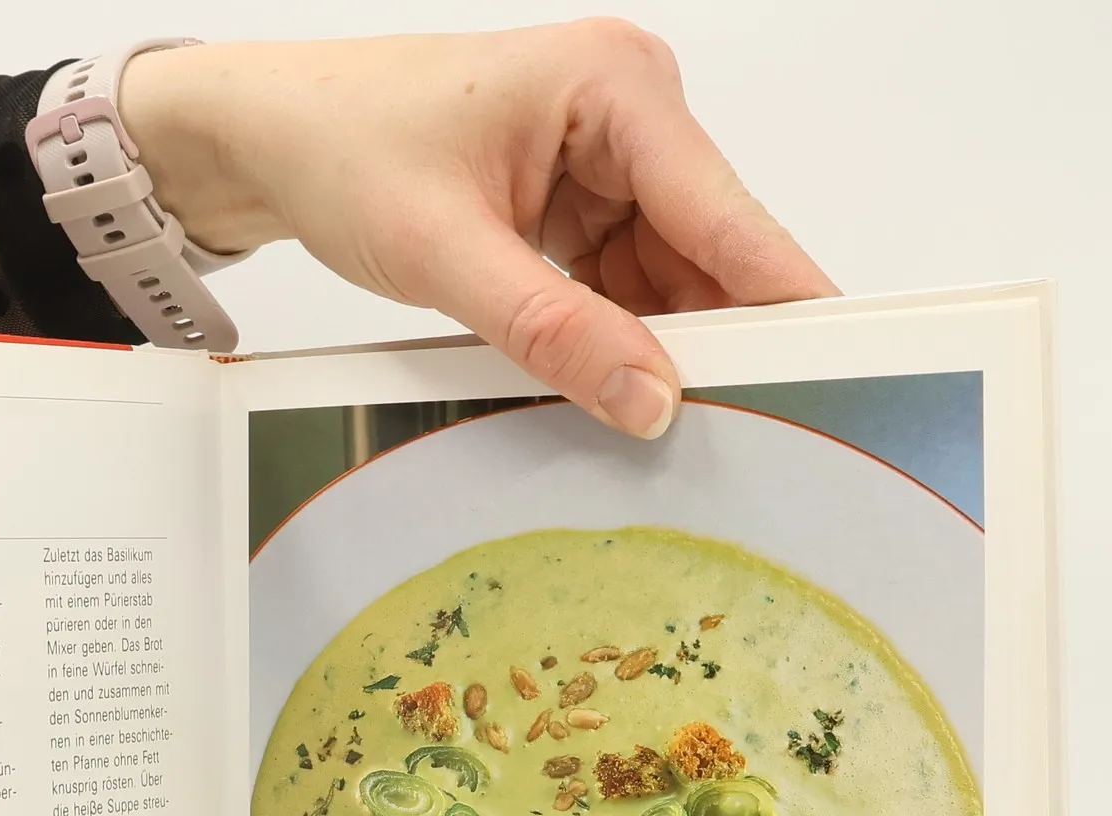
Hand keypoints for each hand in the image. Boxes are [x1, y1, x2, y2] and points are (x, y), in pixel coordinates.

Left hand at [122, 20, 837, 438]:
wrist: (271, 137)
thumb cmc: (343, 147)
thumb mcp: (447, 252)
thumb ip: (552, 330)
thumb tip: (648, 397)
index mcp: (617, 87)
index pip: (726, 211)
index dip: (782, 297)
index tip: (840, 363)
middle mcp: (630, 116)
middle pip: (711, 252)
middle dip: (717, 340)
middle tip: (745, 431)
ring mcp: (609, 166)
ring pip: (670, 282)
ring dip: (662, 350)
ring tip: (664, 425)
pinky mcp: (578, 212)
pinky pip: (624, 291)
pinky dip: (619, 343)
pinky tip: (615, 391)